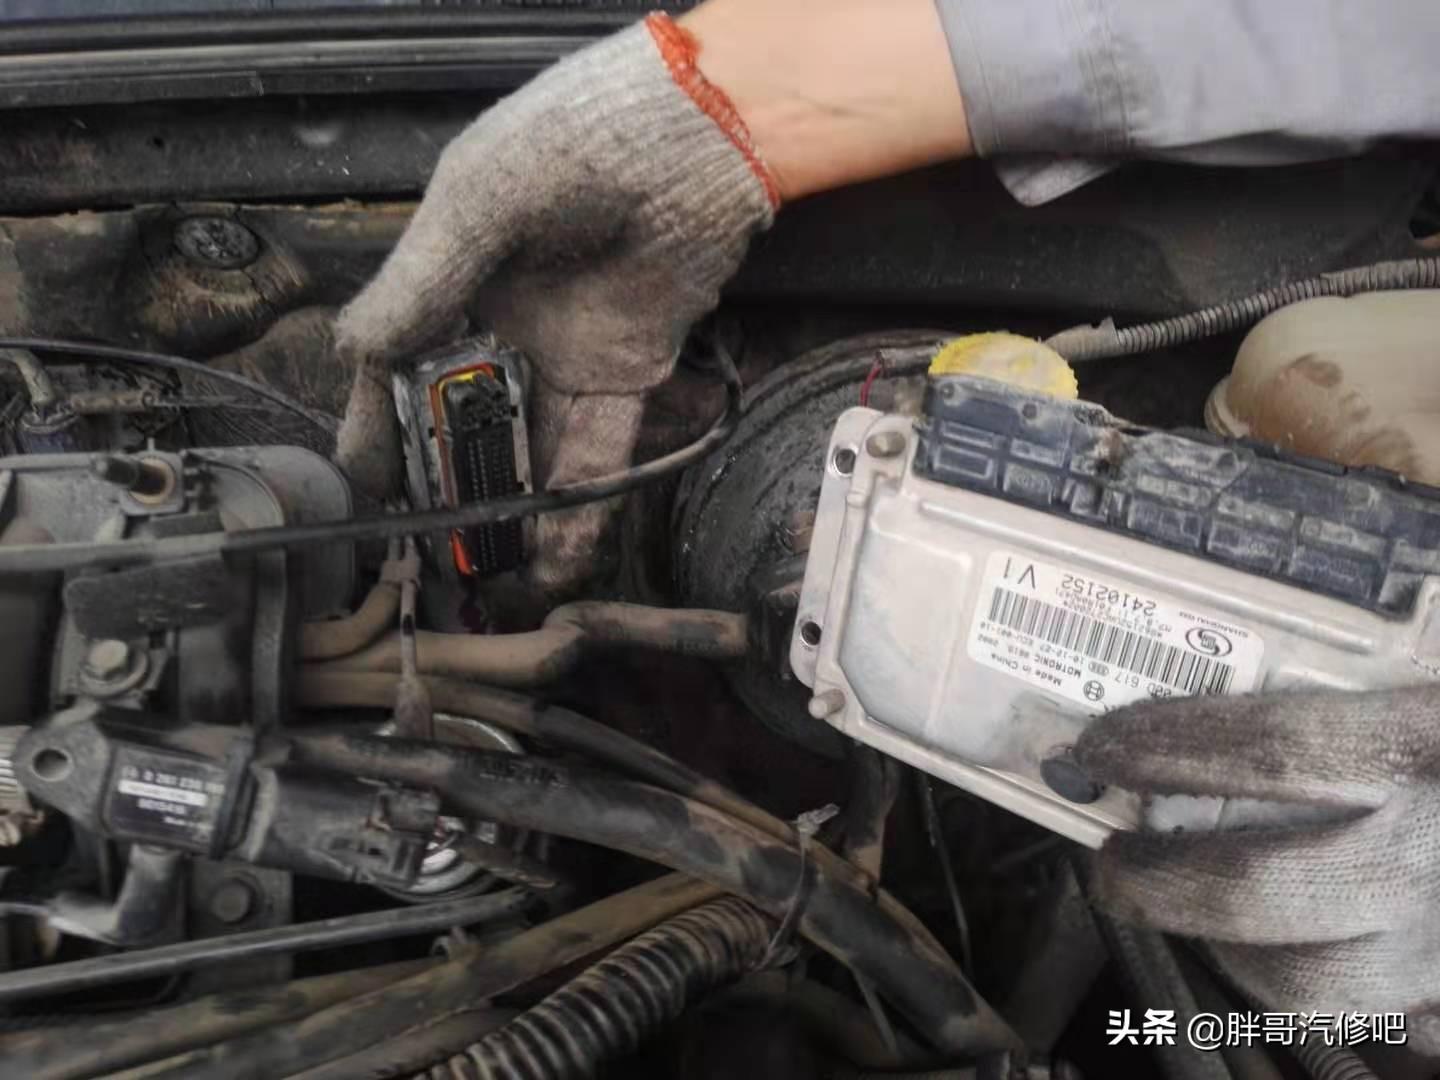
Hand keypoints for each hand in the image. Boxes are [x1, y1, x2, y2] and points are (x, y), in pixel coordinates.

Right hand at [333, 2, 969, 592]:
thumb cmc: (575, 142)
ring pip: (529, 447)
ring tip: (493, 571)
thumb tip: (356, 354)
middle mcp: (503, 324)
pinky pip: (600, 448)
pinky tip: (560, 551)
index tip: (360, 484)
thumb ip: (420, 285)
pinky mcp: (627, 372)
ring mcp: (565, 354)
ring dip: (512, 509)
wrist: (692, 138)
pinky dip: (583, 501)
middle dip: (445, 484)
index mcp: (451, 279)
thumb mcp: (475, 201)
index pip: (396, 366)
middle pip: (461, 420)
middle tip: (428, 547)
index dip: (377, 427)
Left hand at [1075, 685, 1439, 1052]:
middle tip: (1112, 860)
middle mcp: (1429, 852)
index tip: (1099, 748)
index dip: (1163, 750)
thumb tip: (1213, 667)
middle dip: (1156, 881)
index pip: (1264, 750)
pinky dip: (1304, 989)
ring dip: (1222, 950)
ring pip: (1300, 982)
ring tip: (1190, 914)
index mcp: (1423, 746)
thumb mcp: (1434, 694)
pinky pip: (1361, 1020)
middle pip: (1252, 888)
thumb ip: (1355, 693)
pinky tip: (1282, 954)